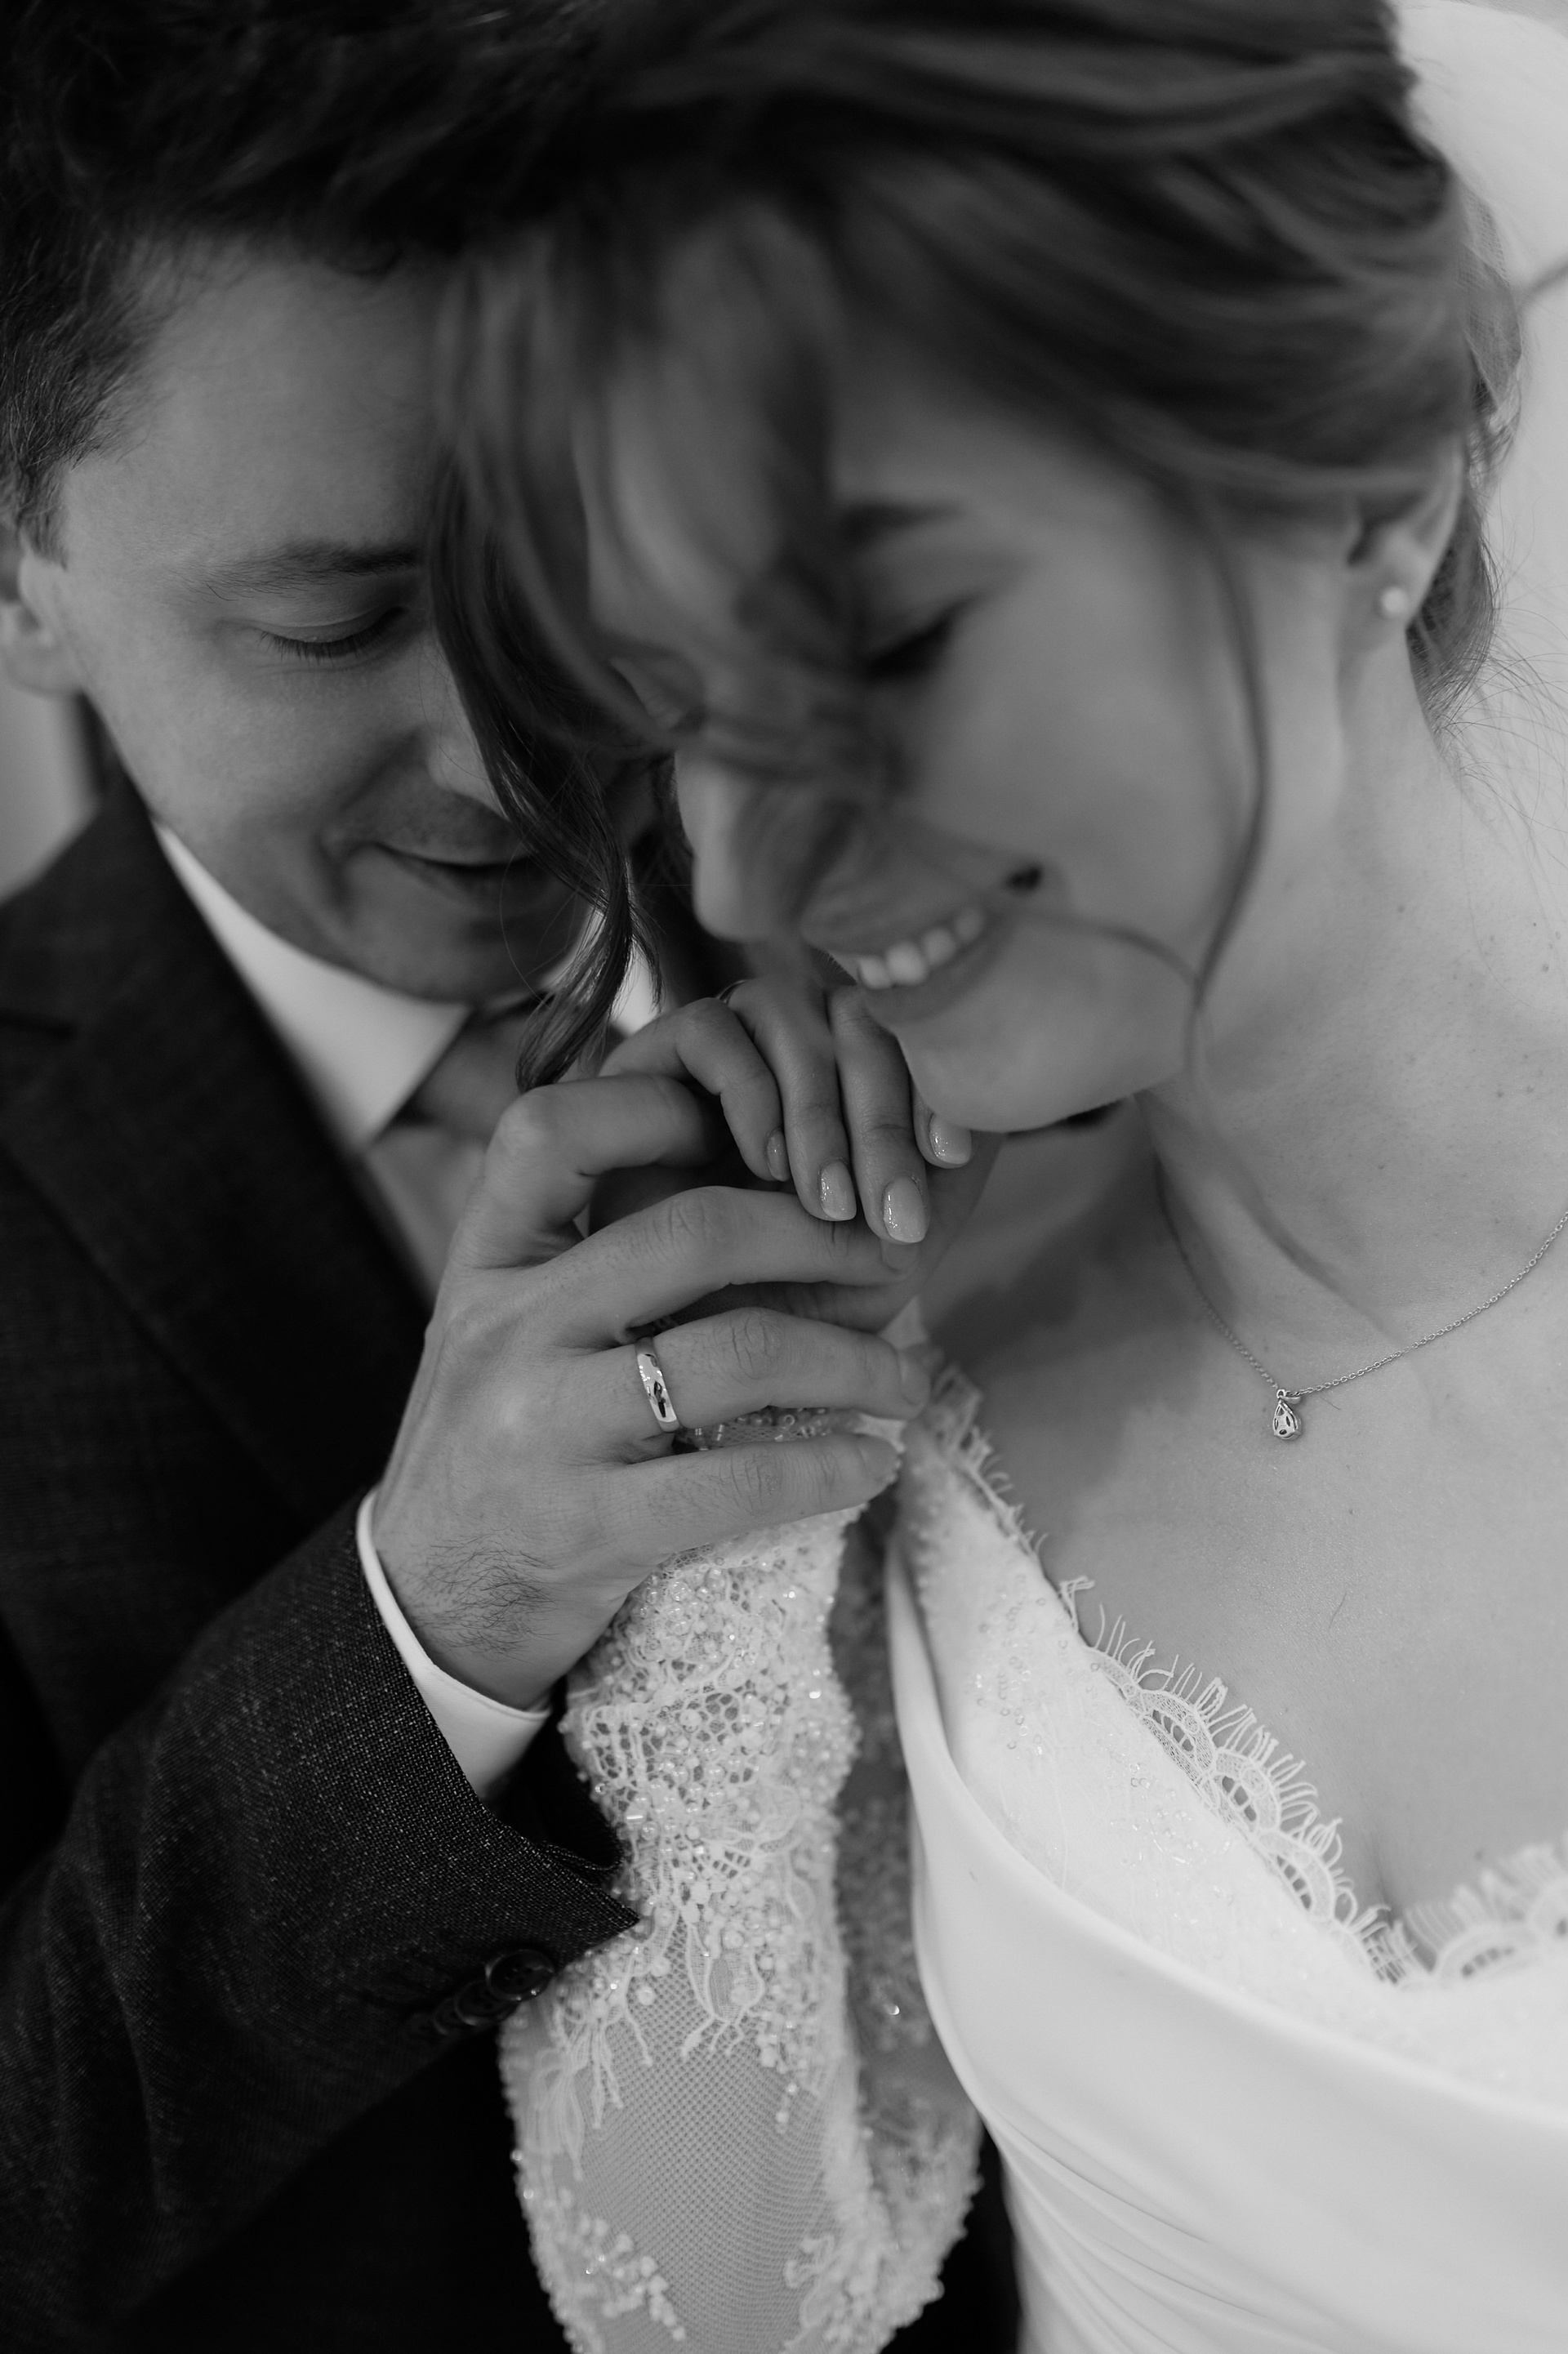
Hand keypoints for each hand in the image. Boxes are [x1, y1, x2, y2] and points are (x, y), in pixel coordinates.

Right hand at [372, 1075, 933, 1710]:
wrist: (428, 1604)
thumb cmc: (496, 1441)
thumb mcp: (503, 1325)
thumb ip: (580, 1250)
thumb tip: (731, 1156)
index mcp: (486, 1264)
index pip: (553, 1132)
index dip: (663, 1107)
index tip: (764, 1134)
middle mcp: (507, 1330)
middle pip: (690, 1234)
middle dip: (817, 1235)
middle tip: (889, 1253)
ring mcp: (544, 1430)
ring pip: (735, 1355)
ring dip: (851, 1363)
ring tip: (905, 1379)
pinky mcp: (590, 1529)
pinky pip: (738, 1482)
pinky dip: (826, 1467)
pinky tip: (872, 1463)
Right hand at [592, 977, 999, 1329]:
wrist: (691, 1357)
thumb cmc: (795, 1306)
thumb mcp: (886, 1255)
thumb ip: (934, 1184)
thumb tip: (969, 1122)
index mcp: (855, 1080)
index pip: (908, 1032)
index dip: (936, 1083)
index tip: (951, 1155)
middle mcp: (791, 1050)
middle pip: (855, 1017)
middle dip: (884, 1116)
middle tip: (891, 1208)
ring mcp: (721, 1051)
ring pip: (789, 1012)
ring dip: (820, 1111)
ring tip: (826, 1202)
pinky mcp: (650, 1059)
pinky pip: (711, 1027)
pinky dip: (751, 1090)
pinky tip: (766, 1164)